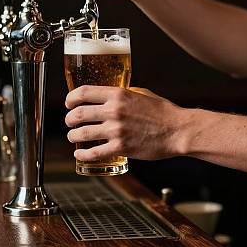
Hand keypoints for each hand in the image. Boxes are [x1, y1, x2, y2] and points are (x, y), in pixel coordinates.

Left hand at [65, 85, 183, 161]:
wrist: (178, 130)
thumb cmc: (164, 113)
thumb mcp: (142, 94)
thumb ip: (124, 94)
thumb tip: (110, 97)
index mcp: (118, 94)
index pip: (83, 92)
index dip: (71, 98)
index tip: (69, 103)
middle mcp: (114, 111)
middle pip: (77, 114)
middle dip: (69, 119)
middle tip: (70, 122)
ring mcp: (116, 130)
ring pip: (81, 134)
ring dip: (72, 137)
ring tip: (74, 138)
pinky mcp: (121, 148)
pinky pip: (93, 152)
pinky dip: (82, 154)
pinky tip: (80, 154)